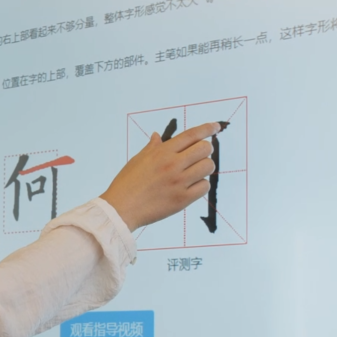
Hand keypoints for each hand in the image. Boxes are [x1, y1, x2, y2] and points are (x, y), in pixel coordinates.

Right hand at [100, 122, 220, 230]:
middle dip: (206, 150)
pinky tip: (191, 186)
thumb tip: (157, 136)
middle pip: (205, 149)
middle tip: (199, 155)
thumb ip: (151, 147)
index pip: (191, 135)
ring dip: (205, 167)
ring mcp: (179, 182)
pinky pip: (204, 187)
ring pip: (208, 167)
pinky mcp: (182, 199)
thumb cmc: (126, 184)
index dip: (207, 128)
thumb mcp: (137, 160)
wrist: (121, 209)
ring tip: (195, 172)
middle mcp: (172, 165)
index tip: (215, 127)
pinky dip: (201, 185)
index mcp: (161, 152)